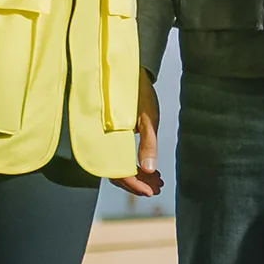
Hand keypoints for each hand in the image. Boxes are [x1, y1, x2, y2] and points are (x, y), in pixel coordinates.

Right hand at [111, 70, 164, 197]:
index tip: (150, 192)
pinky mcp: (114, 135)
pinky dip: (135, 164)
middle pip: (118, 172)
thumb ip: (148, 142)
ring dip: (138, 175)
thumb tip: (149, 169)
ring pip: (120, 165)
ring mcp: (109, 139)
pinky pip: (121, 156)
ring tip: (157, 180)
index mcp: (111, 138)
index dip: (134, 185)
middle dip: (139, 183)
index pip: (119, 172)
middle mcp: (106, 141)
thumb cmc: (139, 92)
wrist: (130, 71)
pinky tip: (149, 167)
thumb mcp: (148, 117)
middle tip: (157, 188)